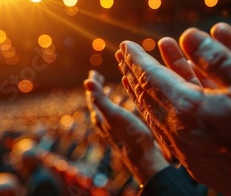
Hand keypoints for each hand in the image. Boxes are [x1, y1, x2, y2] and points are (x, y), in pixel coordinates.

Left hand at [84, 70, 167, 184]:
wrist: (144, 158)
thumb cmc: (130, 136)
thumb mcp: (114, 114)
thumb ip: (100, 98)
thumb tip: (86, 82)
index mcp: (100, 118)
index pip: (92, 98)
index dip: (92, 84)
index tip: (94, 72)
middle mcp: (104, 124)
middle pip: (97, 104)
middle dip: (97, 90)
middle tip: (99, 78)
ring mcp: (114, 129)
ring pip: (107, 110)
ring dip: (107, 98)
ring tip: (110, 89)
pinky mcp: (124, 133)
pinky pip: (118, 116)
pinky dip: (119, 107)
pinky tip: (127, 106)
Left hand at [116, 35, 230, 194]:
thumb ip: (217, 58)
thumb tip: (188, 36)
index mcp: (188, 108)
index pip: (151, 78)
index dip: (137, 59)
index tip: (126, 46)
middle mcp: (178, 131)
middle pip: (146, 96)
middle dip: (134, 73)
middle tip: (123, 58)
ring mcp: (184, 150)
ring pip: (153, 115)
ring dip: (141, 94)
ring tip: (132, 80)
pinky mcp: (194, 162)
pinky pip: (164, 132)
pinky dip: (156, 114)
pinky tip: (157, 111)